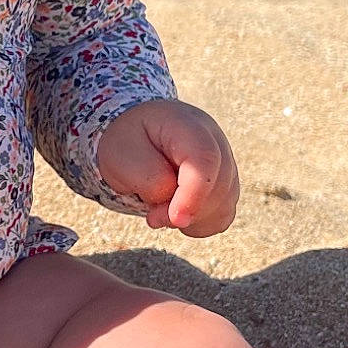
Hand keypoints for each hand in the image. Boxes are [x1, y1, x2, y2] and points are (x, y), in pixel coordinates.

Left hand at [95, 99, 238, 236]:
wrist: (132, 137)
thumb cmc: (127, 144)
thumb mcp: (122, 156)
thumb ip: (150, 179)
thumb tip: (175, 201)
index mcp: (186, 124)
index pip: (205, 159)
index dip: (194, 195)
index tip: (176, 219)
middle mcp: (214, 139)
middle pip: (218, 186)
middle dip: (185, 211)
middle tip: (152, 215)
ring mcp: (224, 161)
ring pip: (223, 203)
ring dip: (191, 218)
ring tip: (160, 209)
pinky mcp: (225, 183)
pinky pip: (223, 214)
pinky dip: (200, 223)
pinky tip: (178, 213)